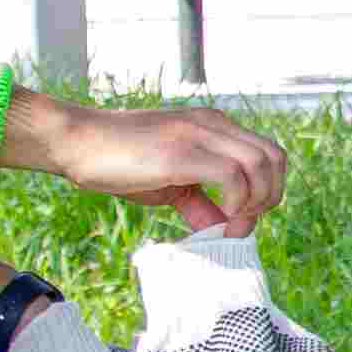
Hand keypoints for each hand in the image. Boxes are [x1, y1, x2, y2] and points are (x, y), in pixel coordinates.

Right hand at [31, 95, 284, 235]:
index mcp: (213, 125)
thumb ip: (200, 200)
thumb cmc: (117, 160)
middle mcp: (212, 124)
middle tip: (242, 224)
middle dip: (270, 197)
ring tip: (231, 226)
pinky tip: (217, 220)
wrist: (75, 141)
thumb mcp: (169, 182)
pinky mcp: (181, 153)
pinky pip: (233, 176)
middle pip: (275, 157)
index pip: (267, 153)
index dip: (267, 190)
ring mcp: (198, 135)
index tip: (242, 218)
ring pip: (262, 164)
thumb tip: (221, 227)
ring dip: (256, 203)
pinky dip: (236, 203)